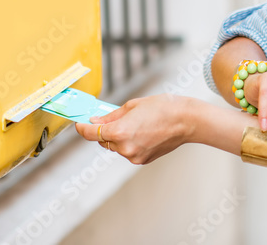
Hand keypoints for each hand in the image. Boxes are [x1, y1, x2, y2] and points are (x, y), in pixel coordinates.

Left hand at [74, 94, 193, 164]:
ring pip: (116, 146)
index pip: (91, 134)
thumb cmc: (163, 107)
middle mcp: (125, 147)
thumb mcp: (133, 106)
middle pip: (104, 140)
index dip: (82, 128)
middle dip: (105, 130)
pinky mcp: (142, 160)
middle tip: (113, 118)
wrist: (187, 121)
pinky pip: (128, 151)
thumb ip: (111, 116)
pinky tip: (144, 132)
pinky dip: (130, 142)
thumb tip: (95, 120)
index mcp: (120, 132)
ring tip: (137, 123)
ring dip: (119, 137)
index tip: (79, 124)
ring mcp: (134, 156)